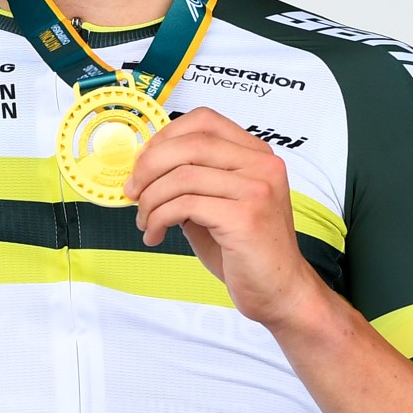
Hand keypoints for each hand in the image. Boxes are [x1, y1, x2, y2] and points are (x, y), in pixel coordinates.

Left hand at [127, 107, 320, 328]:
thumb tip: (144, 169)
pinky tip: (156, 234)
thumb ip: (191, 182)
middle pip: (190, 144)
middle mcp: (262, 165)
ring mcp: (256, 189)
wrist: (279, 291)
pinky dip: (159, 219)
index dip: (165, 137)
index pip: (204, 121)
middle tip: (133, 191)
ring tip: (145, 221)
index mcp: (257, 155)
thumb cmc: (247, 252)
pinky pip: (185, 205)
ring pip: (182, 176)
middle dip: (149, 166)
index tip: (143, 162)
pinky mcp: (245, 217)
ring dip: (151, 199)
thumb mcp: (216, 205)